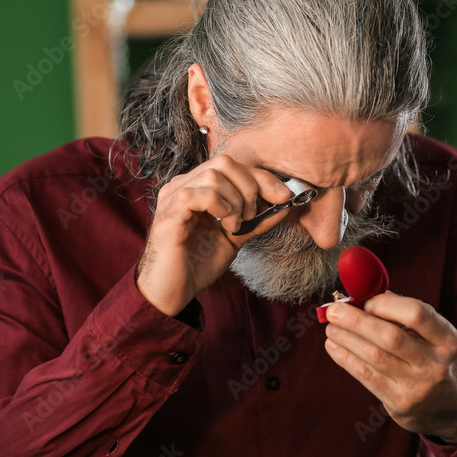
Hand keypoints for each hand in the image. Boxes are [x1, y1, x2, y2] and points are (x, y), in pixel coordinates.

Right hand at [136, 154, 293, 315]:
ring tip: (234, 226)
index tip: (284, 196)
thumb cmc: (197, 265)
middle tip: (251, 216)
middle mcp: (183, 185)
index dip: (262, 177)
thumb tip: (287, 204)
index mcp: (197, 187)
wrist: (171, 293)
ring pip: (214, 174)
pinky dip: (219, 206)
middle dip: (250, 187)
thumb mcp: (236, 238)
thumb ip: (257, 220)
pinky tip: (223, 226)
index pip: (233, 166)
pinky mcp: (169, 212)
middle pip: (224, 162)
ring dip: (235, 201)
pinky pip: (198, 193)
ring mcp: (173, 196)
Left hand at [324, 292, 456, 444]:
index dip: (386, 305)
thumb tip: (368, 295)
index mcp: (448, 340)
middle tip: (334, 311)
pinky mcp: (400, 404)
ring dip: (346, 339)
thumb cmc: (438, 360)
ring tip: (330, 327)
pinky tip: (334, 347)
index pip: (417, 314)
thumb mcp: (437, 337)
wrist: (456, 409)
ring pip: (374, 357)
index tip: (366, 302)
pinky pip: (367, 377)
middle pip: (390, 337)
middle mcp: (435, 364)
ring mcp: (418, 387)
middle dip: (357, 321)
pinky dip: (346, 359)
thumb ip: (407, 316)